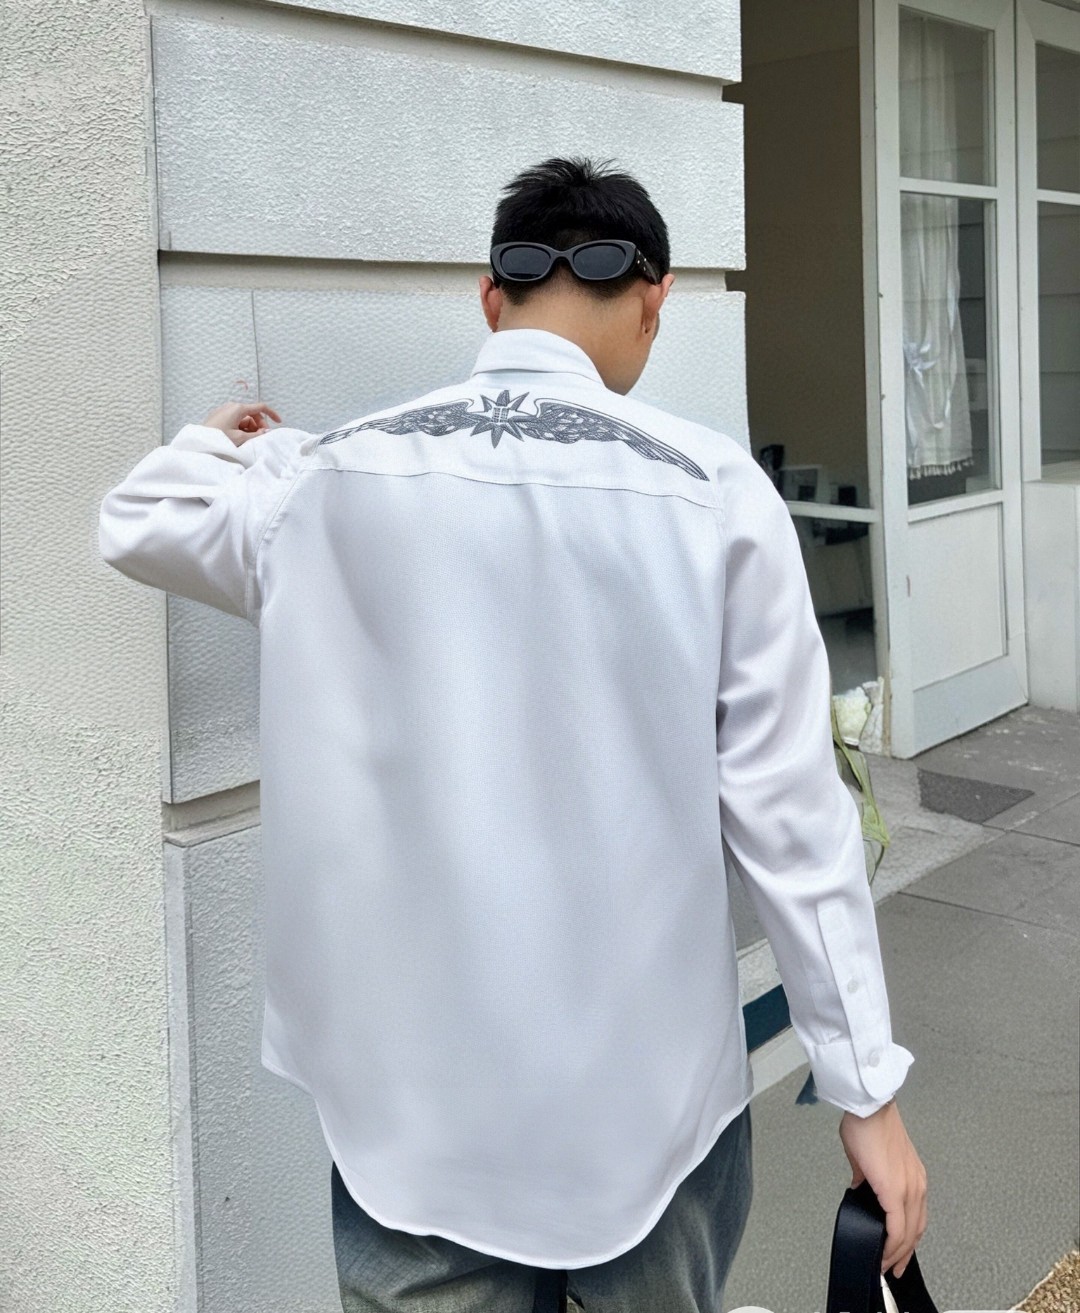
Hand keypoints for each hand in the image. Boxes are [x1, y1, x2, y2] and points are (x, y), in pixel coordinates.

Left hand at [202, 401, 281, 447]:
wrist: (199, 441)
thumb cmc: (219, 439)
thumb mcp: (241, 438)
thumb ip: (257, 434)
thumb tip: (267, 431)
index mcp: (238, 408)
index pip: (261, 407)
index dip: (272, 414)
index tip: (279, 422)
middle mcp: (231, 406)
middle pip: (252, 413)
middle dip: (259, 424)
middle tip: (261, 437)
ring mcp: (224, 410)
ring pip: (243, 418)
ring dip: (249, 427)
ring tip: (248, 440)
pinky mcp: (219, 416)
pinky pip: (235, 419)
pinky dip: (241, 427)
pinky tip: (239, 437)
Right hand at [838, 1098, 926, 1278]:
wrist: (869, 1108)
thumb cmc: (869, 1122)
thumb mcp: (866, 1156)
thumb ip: (867, 1176)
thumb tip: (861, 1187)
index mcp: (913, 1178)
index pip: (915, 1217)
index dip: (907, 1239)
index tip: (896, 1252)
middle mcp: (916, 1185)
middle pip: (915, 1231)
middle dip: (904, 1254)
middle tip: (894, 1267)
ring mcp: (909, 1189)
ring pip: (909, 1233)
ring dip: (898, 1252)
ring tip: (886, 1264)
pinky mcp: (895, 1191)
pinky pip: (897, 1227)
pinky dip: (891, 1244)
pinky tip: (883, 1252)